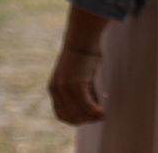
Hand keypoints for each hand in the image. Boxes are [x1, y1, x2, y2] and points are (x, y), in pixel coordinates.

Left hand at [49, 5, 110, 124]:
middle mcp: (56, 90)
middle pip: (69, 116)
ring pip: (77, 113)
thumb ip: (83, 90)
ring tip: (102, 115)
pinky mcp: (75, 86)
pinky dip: (95, 111)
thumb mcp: (80, 75)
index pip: (61, 113)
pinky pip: (85, 105)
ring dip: (90, 117)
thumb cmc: (84, 54)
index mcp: (54, 88)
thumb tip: (93, 104)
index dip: (75, 118)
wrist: (82, 38)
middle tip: (98, 117)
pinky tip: (103, 112)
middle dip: (84, 120)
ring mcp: (65, 89)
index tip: (88, 117)